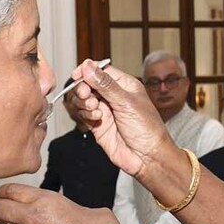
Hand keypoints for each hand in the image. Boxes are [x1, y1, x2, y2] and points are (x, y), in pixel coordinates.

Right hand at [70, 59, 173, 176]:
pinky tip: (96, 119)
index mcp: (124, 85)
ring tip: (94, 109)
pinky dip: (84, 115)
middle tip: (86, 95)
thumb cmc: (147, 129)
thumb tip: (88, 66)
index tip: (77, 76)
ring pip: (82, 99)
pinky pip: (82, 115)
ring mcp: (104, 110)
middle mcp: (113, 96)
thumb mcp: (126, 102)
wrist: (146, 157)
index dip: (87, 71)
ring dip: (83, 103)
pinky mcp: (97, 125)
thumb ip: (105, 84)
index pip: (100, 70)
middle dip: (83, 89)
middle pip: (87, 84)